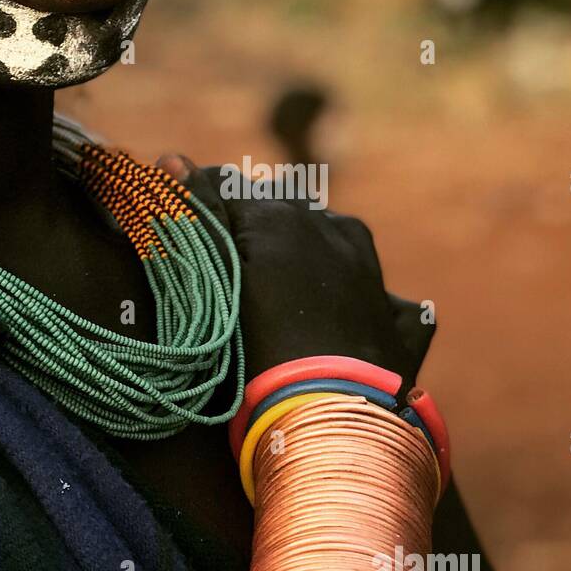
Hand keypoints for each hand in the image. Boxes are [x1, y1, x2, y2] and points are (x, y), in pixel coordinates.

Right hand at [156, 153, 430, 386]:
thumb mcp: (215, 278)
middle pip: (282, 210)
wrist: (332, 413)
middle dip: (255, 227)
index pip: (227, 187)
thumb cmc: (257, 345)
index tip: (180, 221)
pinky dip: (365, 303)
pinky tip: (350, 322)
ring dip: (310, 253)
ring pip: (334, 239)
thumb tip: (171, 157)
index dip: (200, 202)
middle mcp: (331, 230)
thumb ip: (197, 217)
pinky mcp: (399, 318)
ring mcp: (372, 273)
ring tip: (285, 293)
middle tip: (230, 268)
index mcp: (281, 217)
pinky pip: (383, 297)